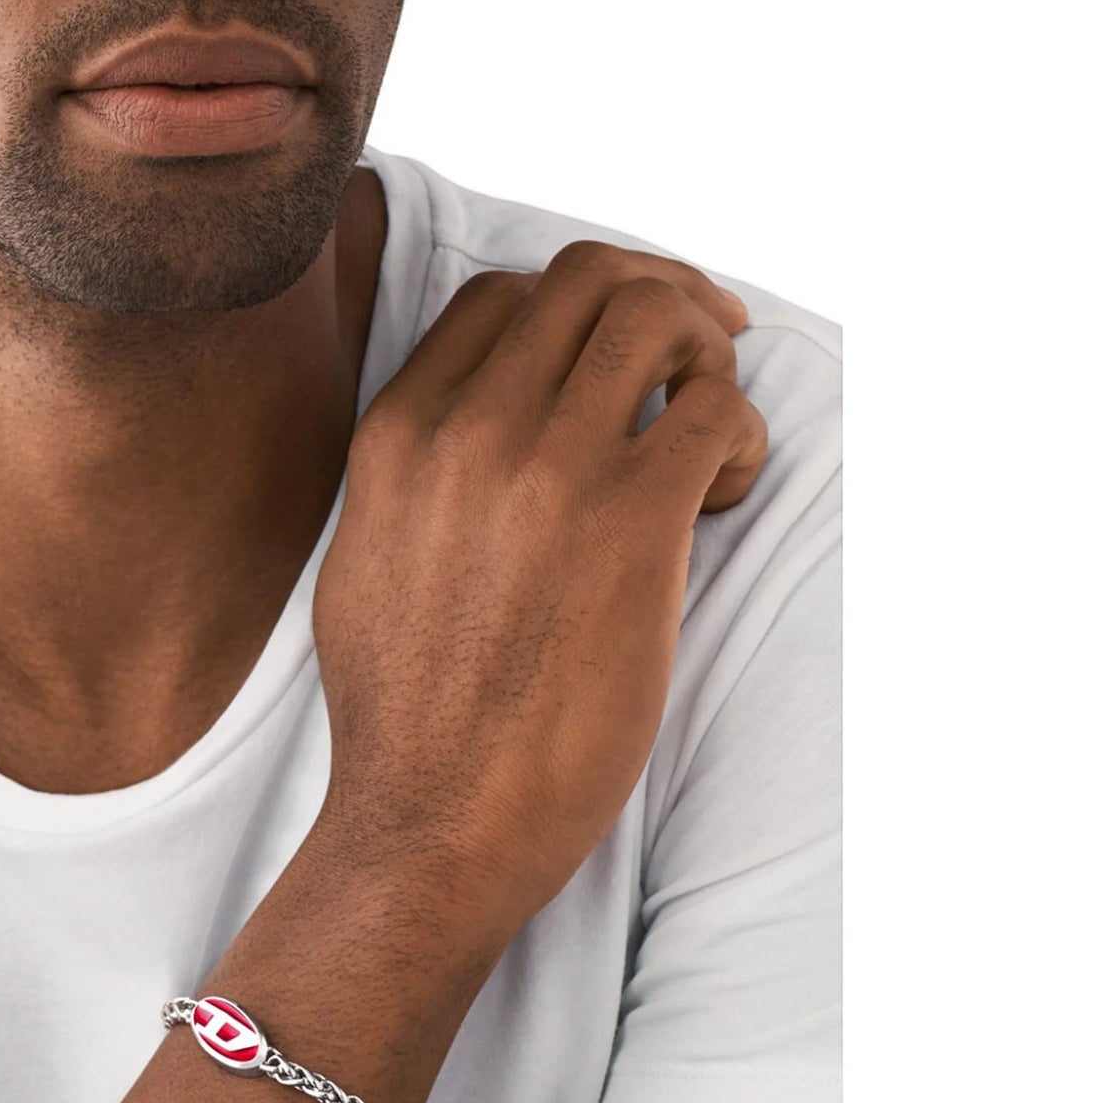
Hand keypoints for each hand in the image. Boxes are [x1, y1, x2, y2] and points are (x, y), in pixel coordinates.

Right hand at [311, 239, 767, 945]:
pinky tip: (723, 497)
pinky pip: (718, 413)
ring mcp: (550, 472)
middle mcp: (470, 432)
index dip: (579, 309)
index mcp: (397, 439)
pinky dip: (740, 438)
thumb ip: (410, 481)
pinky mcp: (630, 527)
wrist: (430, 823)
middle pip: (592, 279)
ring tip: (710, 436)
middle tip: (703, 353)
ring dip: (709, 356)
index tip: (620, 355)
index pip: (504, 297)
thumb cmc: (405, 723)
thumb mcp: (363, 568)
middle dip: (664, 298)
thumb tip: (462, 435)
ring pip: (662, 318)